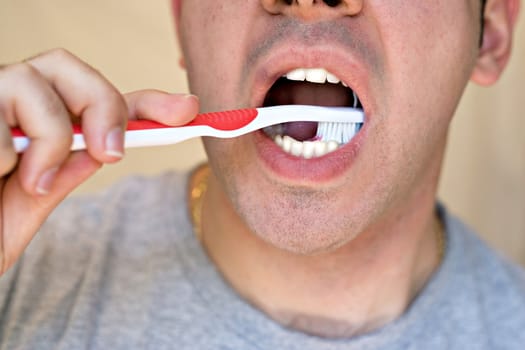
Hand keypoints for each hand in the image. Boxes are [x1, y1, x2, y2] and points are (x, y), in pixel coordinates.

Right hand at [0, 48, 198, 274]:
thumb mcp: (34, 200)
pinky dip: (2, 156)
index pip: (101, 98)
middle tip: (110, 154)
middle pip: (67, 67)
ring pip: (32, 85)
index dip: (148, 100)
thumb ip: (68, 168)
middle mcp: (10, 102)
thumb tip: (109, 142)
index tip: (189, 110)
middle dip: (100, 105)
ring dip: (45, 140)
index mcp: (40, 123)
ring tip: (23, 179)